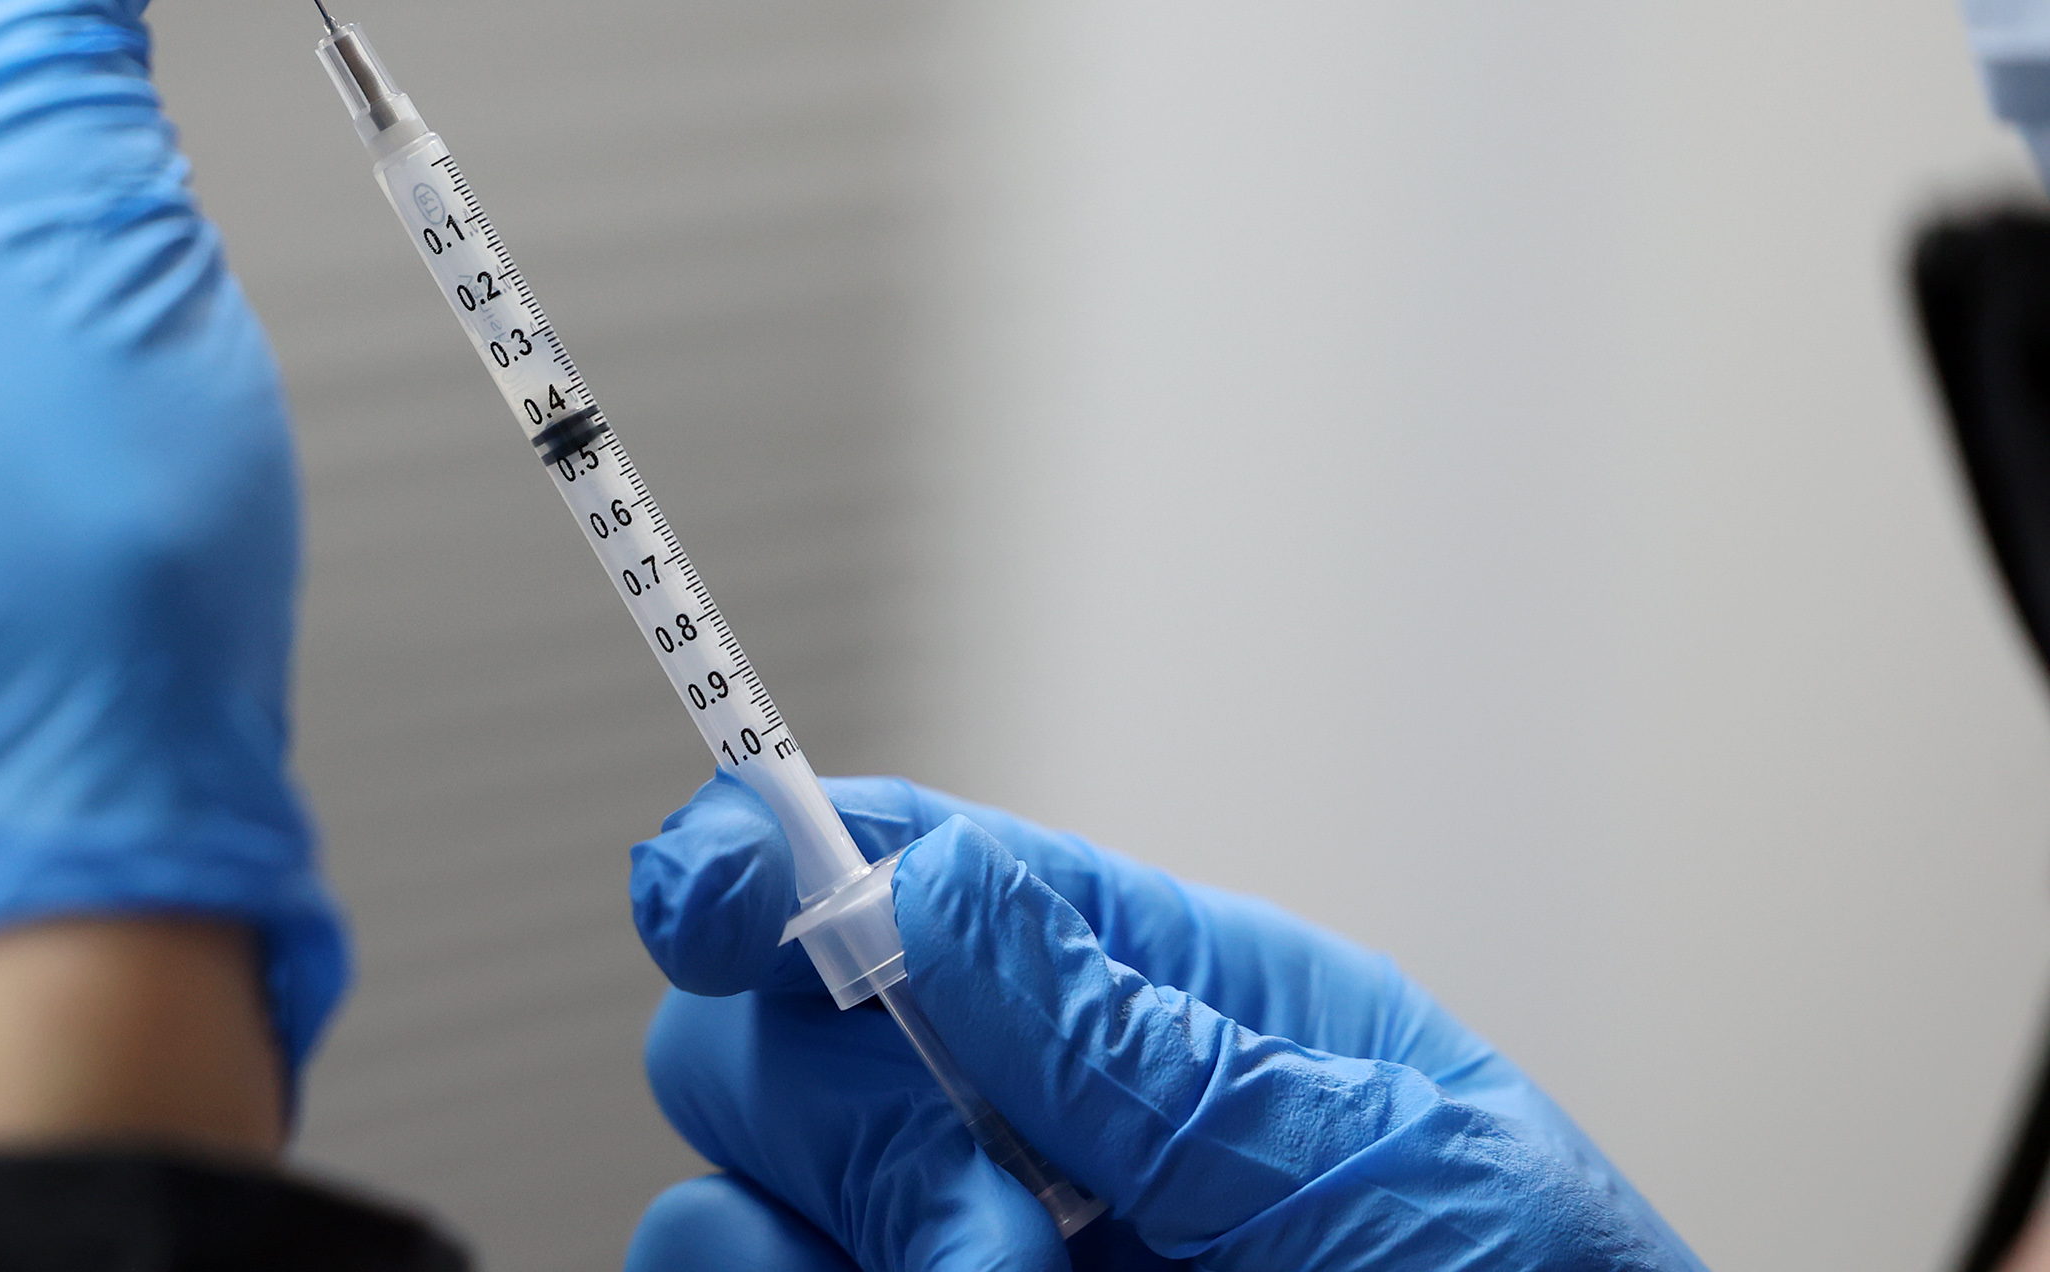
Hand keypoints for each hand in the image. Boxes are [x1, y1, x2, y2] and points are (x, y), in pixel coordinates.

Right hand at [623, 777, 1700, 1270]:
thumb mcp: (1369, 1157)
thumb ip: (1128, 1036)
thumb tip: (921, 879)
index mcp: (1150, 1005)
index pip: (908, 865)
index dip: (772, 846)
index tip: (706, 893)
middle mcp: (1023, 1131)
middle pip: (769, 1029)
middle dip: (845, 1115)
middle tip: (997, 1232)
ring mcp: (956, 1263)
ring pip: (723, 1198)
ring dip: (833, 1242)